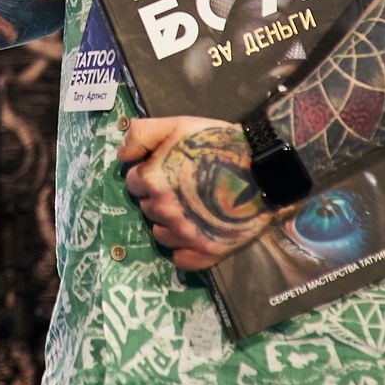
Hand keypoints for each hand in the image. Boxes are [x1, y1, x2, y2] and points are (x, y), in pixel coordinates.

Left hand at [117, 115, 270, 269]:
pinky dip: (185, 249)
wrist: (263, 167)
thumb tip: (122, 156)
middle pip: (147, 209)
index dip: (148, 174)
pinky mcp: (206, 252)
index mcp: (152, 180)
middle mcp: (164, 211)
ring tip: (194, 208)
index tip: (167, 169)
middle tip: (185, 187)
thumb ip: (140, 134)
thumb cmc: (218, 143)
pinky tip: (198, 232)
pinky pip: (181, 259)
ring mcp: (185, 234)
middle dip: (159, 198)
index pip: (133, 183)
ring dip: (170, 223)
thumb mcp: (176, 125)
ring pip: (160, 234)